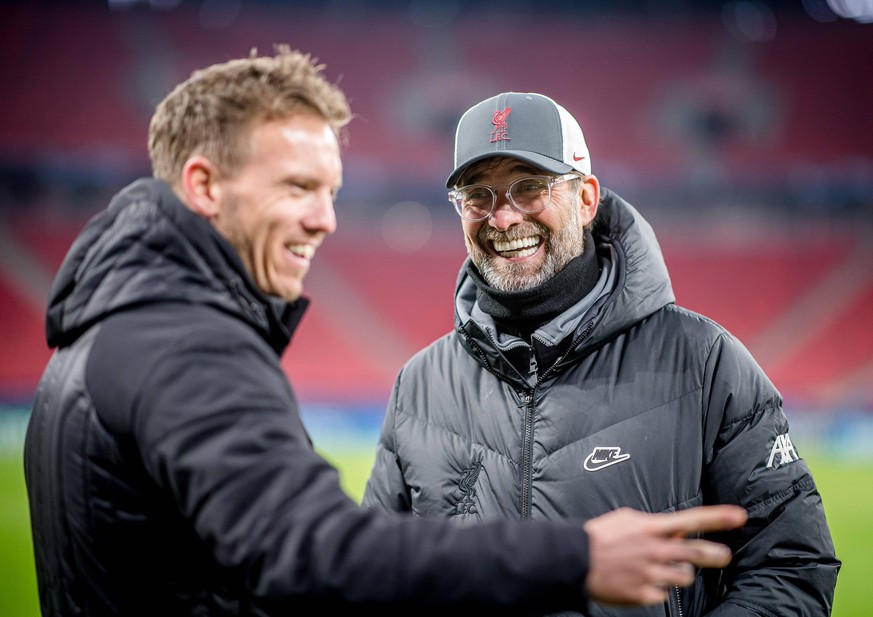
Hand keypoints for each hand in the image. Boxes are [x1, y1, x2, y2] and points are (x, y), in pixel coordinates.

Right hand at [583, 505, 746, 605]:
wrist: (574, 560)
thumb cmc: (598, 537)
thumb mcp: (627, 519)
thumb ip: (654, 524)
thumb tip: (676, 529)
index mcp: (650, 528)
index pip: (691, 519)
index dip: (718, 517)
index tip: (739, 516)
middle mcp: (654, 550)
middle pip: (696, 552)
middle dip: (715, 554)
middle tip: (723, 555)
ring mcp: (651, 573)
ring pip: (685, 576)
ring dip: (681, 572)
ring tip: (666, 569)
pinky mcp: (644, 594)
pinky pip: (664, 593)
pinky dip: (658, 587)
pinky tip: (644, 581)